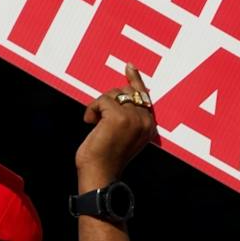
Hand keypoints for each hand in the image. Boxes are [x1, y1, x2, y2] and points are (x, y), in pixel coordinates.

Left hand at [76, 64, 156, 189]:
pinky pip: (101, 101)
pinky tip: (90, 123)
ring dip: (98, 107)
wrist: (100, 174)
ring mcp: (134, 117)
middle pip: (124, 91)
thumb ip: (127, 117)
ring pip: (112, 94)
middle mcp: (146, 120)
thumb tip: (122, 93)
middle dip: (107, 101)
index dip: (135, 79)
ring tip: (95, 125)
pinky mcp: (120, 117)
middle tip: (97, 120)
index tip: (129, 66)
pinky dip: (91, 110)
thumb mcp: (121, 134)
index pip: (143, 95)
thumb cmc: (105, 157)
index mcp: (149, 125)